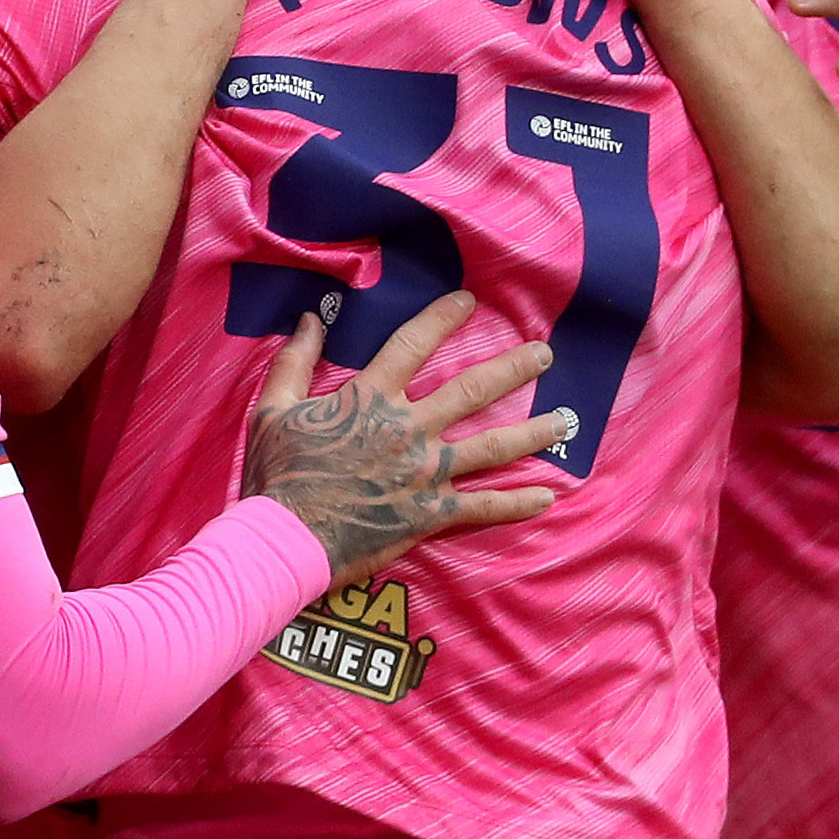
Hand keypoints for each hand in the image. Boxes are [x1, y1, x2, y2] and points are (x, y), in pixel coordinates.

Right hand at [243, 291, 565, 583]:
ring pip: (491, 446)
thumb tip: (310, 318)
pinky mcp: (430, 513)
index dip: (441, 318)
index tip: (469, 300)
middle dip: (512, 369)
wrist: (283, 538)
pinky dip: (517, 502)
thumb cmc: (275, 475)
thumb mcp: (272, 409)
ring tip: (566, 421)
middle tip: (545, 353)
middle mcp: (407, 429)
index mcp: (370, 399)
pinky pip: (483, 506)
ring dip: (532, 432)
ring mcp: (424, 472)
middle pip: (470, 390)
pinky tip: (548, 495)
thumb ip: (295, 362)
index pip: (412, 345)